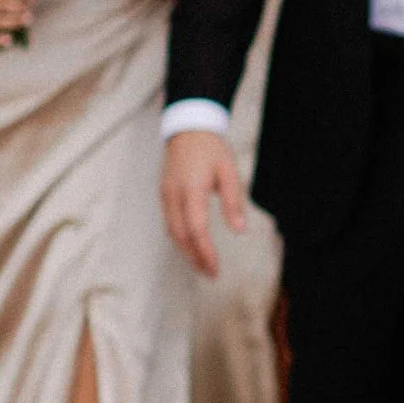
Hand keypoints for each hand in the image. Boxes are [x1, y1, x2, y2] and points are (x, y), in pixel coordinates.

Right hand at [160, 128, 248, 277]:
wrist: (188, 128)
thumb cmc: (211, 149)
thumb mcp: (229, 171)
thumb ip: (233, 201)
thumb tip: (239, 230)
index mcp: (192, 189)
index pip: (196, 229)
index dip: (205, 252)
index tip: (215, 269)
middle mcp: (174, 195)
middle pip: (181, 236)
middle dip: (195, 258)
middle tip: (211, 274)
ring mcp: (166, 195)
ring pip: (172, 232)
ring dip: (186, 251)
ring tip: (202, 266)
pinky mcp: (164, 195)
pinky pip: (169, 223)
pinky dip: (180, 239)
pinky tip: (191, 247)